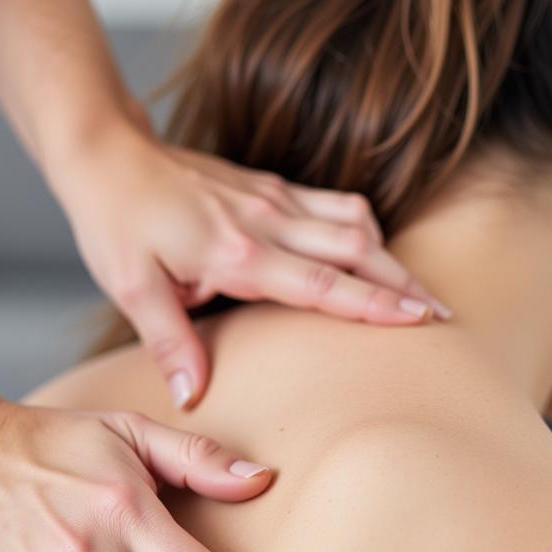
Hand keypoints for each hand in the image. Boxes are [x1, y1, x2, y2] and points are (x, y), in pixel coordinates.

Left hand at [51, 114, 450, 407]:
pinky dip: (362, 228)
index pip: (324, 283)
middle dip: (404, 282)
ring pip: (354, 220)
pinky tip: (369, 249)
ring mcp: (273, 197)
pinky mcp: (270, 185)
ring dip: (390, 255)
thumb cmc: (116, 221)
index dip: (376, 303)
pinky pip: (332, 203)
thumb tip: (194, 397)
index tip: (421, 318)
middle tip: (443, 313)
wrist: (108, 154)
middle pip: (357, 249)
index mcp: (237, 253)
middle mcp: (267, 221)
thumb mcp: (132, 287)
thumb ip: (170, 343)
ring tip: (418, 289)